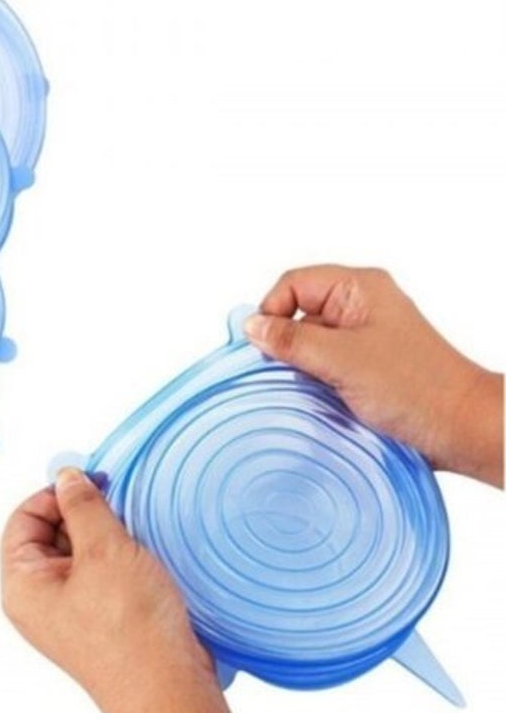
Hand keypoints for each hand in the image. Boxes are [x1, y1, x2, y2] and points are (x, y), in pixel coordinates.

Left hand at [1, 467, 236, 712]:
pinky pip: (97, 570)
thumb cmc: (131, 632)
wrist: (169, 685)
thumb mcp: (103, 549)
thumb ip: (82, 505)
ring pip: (77, 550)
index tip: (85, 479)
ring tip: (128, 534)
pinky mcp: (98, 616)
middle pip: (48, 532)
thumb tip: (67, 477)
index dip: (52, 493)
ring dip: (101, 533)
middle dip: (79, 512)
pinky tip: (136, 553)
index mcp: (23, 585)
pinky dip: (114, 554)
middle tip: (112, 502)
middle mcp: (40, 599)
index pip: (22, 519)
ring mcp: (69, 609)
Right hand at [243, 265, 503, 487]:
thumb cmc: (416, 388)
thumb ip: (292, 340)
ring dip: (301, 366)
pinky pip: (323, 364)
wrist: (460, 428)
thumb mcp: (342, 360)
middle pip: (297, 313)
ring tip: (310, 388)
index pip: (293, 284)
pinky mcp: (363, 364)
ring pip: (308, 343)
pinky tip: (321, 399)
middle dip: (286, 344)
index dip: (271, 311)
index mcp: (358, 288)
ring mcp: (361, 336)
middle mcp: (359, 306)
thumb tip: (251, 326)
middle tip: (283, 372)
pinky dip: (315, 381)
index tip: (260, 346)